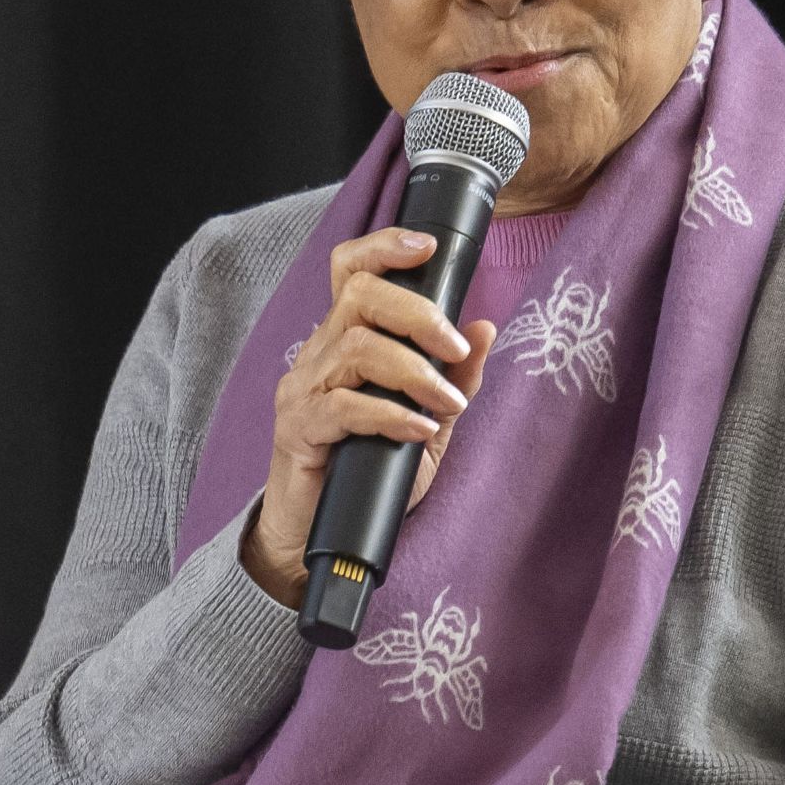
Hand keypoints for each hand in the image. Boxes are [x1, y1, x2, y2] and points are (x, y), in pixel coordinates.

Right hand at [245, 231, 496, 606]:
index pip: (349, 271)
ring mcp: (303, 390)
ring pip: (356, 347)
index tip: (426, 247)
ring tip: (444, 403)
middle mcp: (318, 356)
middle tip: (455, 349)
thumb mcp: (427, 424)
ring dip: (414, 371)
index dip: (383, 247)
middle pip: (358, 295)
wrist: (316, 537)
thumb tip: (486, 328)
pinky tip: (417, 429)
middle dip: (418, 314)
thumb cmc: (367, 475)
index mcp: (345, 342)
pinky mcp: (298, 429)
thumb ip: (454, 380)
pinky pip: (344, 405)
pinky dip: (390, 414)